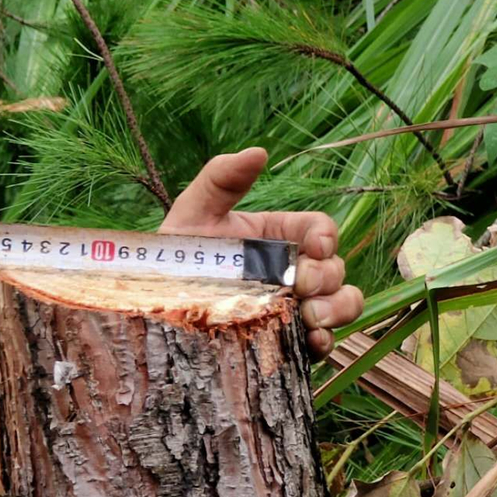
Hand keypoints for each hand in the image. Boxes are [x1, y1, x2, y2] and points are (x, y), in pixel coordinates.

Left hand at [159, 148, 362, 359]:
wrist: (155, 306)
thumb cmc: (175, 255)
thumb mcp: (194, 211)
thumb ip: (222, 178)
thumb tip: (259, 152)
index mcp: (278, 237)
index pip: (320, 230)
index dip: (326, 236)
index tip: (314, 247)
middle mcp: (292, 272)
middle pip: (335, 269)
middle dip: (327, 276)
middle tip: (300, 286)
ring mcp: (293, 308)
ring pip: (341, 304)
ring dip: (338, 309)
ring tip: (312, 317)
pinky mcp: (286, 341)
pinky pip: (322, 344)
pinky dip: (325, 343)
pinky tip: (311, 342)